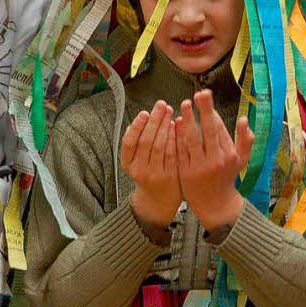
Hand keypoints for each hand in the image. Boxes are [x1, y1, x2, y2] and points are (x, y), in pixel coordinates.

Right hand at [121, 101, 181, 226]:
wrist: (159, 201)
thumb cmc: (147, 174)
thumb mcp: (134, 161)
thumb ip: (134, 144)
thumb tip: (134, 123)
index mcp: (127, 164)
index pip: (129, 142)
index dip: (136, 126)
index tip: (144, 112)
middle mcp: (139, 170)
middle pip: (146, 141)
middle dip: (154, 120)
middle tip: (161, 105)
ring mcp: (155, 175)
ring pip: (159, 146)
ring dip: (165, 126)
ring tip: (169, 112)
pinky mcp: (170, 177)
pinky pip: (172, 154)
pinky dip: (175, 138)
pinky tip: (178, 126)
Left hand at [175, 90, 254, 230]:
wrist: (215, 204)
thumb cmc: (228, 176)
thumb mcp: (242, 160)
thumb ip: (246, 140)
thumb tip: (244, 119)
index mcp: (229, 154)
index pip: (219, 129)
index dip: (210, 111)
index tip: (204, 95)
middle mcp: (215, 160)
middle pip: (207, 131)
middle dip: (202, 111)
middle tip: (197, 94)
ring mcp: (199, 167)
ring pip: (191, 140)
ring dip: (187, 120)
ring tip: (182, 105)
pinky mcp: (185, 173)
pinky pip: (180, 151)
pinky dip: (177, 136)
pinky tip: (174, 124)